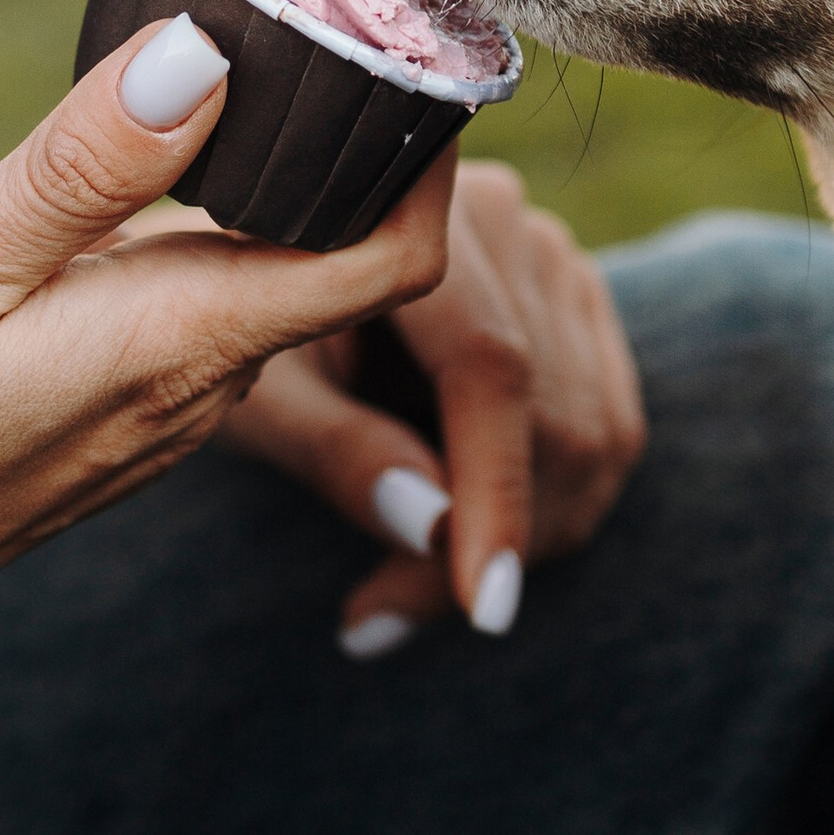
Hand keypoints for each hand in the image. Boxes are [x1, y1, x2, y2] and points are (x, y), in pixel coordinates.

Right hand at [0, 17, 453, 834]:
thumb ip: (83, 169)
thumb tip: (211, 56)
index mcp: (179, 345)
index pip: (396, 255)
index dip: (426, 148)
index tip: (405, 35)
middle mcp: (192, 393)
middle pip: (334, 254)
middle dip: (323, 134)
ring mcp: (147, 421)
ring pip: (242, 275)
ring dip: (214, 180)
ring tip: (141, 76)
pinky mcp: (94, 428)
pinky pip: (169, 312)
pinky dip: (139, 236)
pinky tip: (33, 197)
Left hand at [221, 161, 643, 650]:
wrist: (250, 268)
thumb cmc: (226, 321)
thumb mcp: (257, 392)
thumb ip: (337, 449)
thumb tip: (432, 528)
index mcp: (420, 215)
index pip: (490, 366)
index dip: (494, 490)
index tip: (481, 605)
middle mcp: (511, 222)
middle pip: (554, 414)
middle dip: (493, 540)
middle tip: (381, 619)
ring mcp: (555, 260)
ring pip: (594, 435)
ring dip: (521, 540)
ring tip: (399, 598)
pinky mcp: (576, 306)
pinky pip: (607, 429)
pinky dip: (549, 509)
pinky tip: (461, 550)